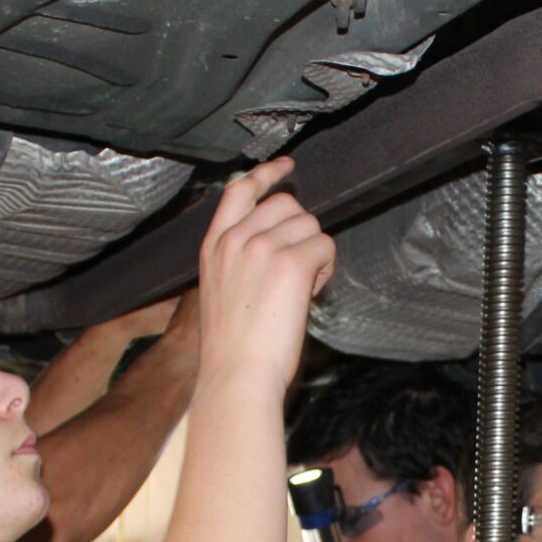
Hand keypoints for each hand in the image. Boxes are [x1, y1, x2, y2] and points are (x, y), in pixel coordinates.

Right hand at [196, 159, 334, 392]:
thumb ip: (242, 258)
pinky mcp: (290, 262)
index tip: (286, 166)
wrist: (237, 375)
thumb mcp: (224, 289)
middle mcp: (236, 239)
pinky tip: (310, 294)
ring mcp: (262, 247)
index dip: (267, 174)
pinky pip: (325, 245)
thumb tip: (282, 242)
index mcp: (215, 245)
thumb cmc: (234, 347)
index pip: (241, 189)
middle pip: (288, 204)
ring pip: (311, 225)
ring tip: (299, 290)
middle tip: (298, 271)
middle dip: (302, 231)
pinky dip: (326, 268)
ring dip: (315, 253)